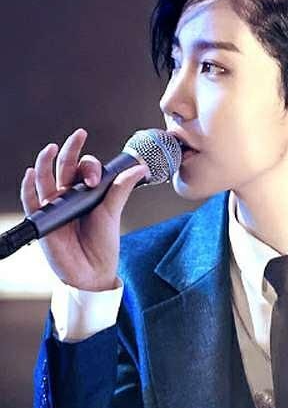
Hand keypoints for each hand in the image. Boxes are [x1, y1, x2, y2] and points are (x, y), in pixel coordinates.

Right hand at [20, 128, 147, 290]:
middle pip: (64, 167)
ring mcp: (54, 206)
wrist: (92, 272)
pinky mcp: (43, 220)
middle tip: (78, 135)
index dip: (90, 166)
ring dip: (45, 162)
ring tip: (50, 149)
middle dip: (70, 150)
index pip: (84, 168)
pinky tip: (31, 173)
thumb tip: (140, 168)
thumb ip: (121, 189)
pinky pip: (30, 201)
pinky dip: (28, 186)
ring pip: (44, 178)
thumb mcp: (112, 212)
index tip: (95, 179)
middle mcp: (68, 195)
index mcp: (86, 192)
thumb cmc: (102, 243)